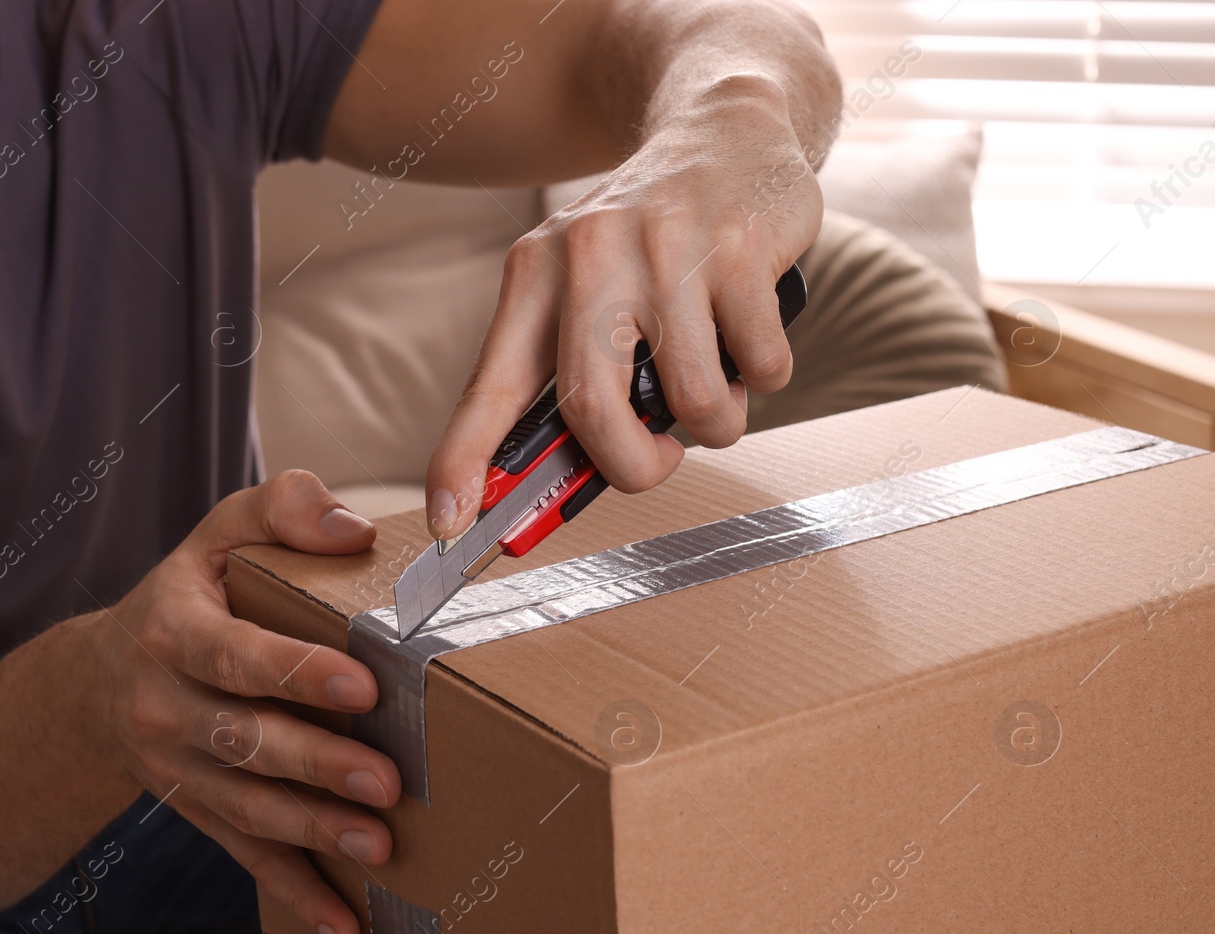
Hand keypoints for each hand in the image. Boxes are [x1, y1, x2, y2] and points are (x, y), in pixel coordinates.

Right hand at [90, 470, 397, 933]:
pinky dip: (296, 895)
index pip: (234, 654)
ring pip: (245, 806)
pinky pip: (244, 856)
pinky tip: (347, 927)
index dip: (296, 672)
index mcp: (172, 631)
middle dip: (316, 764)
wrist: (95, 682)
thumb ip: (281, 508)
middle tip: (386, 780)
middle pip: (242, 740)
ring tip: (378, 844)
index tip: (362, 685)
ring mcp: (175, 768)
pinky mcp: (195, 811)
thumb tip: (355, 528)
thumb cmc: (186, 595)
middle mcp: (163, 705)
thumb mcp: (218, 535)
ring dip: (313, 830)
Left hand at [424, 75, 822, 537]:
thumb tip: (551, 490)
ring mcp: (668, 250)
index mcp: (533, 274)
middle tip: (654, 464)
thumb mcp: (583, 292)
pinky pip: (759, 369)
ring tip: (714, 383)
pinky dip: (763, 377)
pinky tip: (751, 333)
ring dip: (715, 422)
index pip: (491, 387)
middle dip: (632, 467)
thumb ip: (566, 381)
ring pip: (691, 402)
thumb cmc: (648, 243)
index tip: (451, 521)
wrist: (725, 129)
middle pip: (593, 412)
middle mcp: (588, 257)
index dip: (465, 460)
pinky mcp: (742, 250)